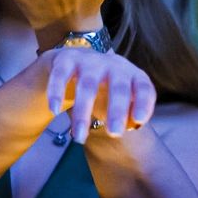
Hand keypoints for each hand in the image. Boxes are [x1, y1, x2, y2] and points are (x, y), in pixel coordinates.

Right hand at [35, 46, 155, 139]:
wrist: (75, 61)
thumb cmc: (104, 87)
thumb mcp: (120, 98)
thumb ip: (128, 114)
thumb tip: (131, 128)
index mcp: (131, 74)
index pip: (143, 87)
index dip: (144, 102)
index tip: (139, 121)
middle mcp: (113, 65)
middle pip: (118, 87)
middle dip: (117, 110)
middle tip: (114, 133)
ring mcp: (89, 60)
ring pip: (88, 85)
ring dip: (83, 112)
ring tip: (79, 137)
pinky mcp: (66, 60)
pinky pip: (61, 76)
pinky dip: (56, 93)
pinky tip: (54, 111)